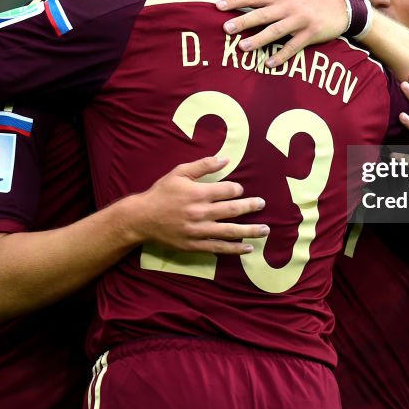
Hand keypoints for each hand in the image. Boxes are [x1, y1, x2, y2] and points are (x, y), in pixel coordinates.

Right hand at [127, 156, 268, 254]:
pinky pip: (219, 247)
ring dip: (250, 231)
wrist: (142, 218)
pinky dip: (235, 249)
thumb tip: (225, 159)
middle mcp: (201, 212)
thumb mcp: (179, 173)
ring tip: (266, 230)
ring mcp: (199, 231)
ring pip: (230, 231)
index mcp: (198, 193)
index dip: (237, 189)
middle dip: (251, 206)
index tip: (240, 189)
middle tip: (262, 204)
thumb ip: (203, 165)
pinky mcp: (195, 245)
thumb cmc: (161, 193)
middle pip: (233, 210)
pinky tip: (248, 248)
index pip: (227, 190)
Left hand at [216, 0, 348, 66]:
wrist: (339, 5)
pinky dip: (282, 55)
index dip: (236, 1)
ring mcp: (300, 20)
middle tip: (226, 28)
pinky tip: (270, 63)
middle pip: (263, 14)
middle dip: (244, 21)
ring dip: (260, 39)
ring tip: (244, 47)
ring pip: (277, 30)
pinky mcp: (311, 34)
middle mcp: (289, 6)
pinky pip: (294, 46)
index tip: (218, 6)